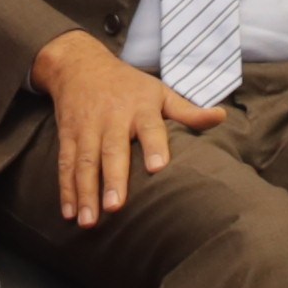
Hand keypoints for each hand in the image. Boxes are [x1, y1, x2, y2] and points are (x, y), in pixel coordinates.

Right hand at [32, 32, 221, 226]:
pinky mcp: (68, 136)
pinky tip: (68, 214)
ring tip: (89, 222)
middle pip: (112, 151)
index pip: (150, 127)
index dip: (154, 146)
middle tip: (116, 207)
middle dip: (113, 179)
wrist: (80, 65)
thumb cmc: (129, 86)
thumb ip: (188, 111)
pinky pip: (65, 165)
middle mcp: (112, 119)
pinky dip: (65, 190)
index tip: (158, 167)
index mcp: (140, 108)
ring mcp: (87, 128)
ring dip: (85, 193)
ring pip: (85, 162)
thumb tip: (221, 117)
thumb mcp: (159, 92)